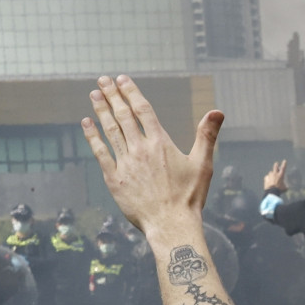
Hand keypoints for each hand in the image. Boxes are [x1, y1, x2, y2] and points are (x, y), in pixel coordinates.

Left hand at [82, 75, 219, 230]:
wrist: (171, 225)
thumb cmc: (189, 197)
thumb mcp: (203, 164)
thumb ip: (207, 135)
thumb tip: (217, 112)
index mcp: (161, 143)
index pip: (142, 110)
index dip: (131, 93)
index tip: (122, 80)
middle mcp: (141, 149)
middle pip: (123, 116)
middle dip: (112, 95)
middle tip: (102, 80)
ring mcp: (125, 164)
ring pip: (110, 130)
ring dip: (101, 110)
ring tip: (94, 95)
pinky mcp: (114, 179)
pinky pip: (100, 153)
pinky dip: (93, 136)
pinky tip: (86, 123)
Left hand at [264, 159, 289, 193]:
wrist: (272, 192)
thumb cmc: (279, 190)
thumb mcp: (285, 188)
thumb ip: (285, 185)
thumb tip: (286, 186)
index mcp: (281, 175)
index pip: (283, 168)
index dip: (284, 164)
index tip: (284, 161)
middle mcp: (275, 174)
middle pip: (275, 167)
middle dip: (276, 164)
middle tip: (276, 163)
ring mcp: (270, 176)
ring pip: (270, 172)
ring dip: (272, 174)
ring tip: (272, 177)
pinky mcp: (266, 178)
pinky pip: (267, 177)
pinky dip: (268, 178)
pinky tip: (268, 181)